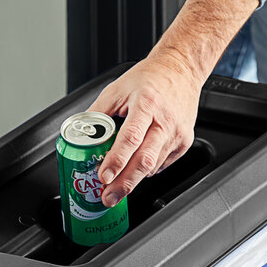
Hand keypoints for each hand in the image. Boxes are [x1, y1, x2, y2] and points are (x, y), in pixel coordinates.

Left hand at [88, 52, 203, 207]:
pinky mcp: (185, 141)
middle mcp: (164, 120)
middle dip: (124, 183)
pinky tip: (137, 168)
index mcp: (146, 104)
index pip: (130, 137)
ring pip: (153, 166)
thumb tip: (82, 134)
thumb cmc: (150, 78)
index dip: (116, 160)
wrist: (181, 70)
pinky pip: (163, 164)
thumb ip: (98, 112)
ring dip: (134, 180)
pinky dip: (147, 170)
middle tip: (108, 197)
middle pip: (144, 160)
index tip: (104, 176)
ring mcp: (177, 133)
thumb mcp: (117, 89)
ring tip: (116, 188)